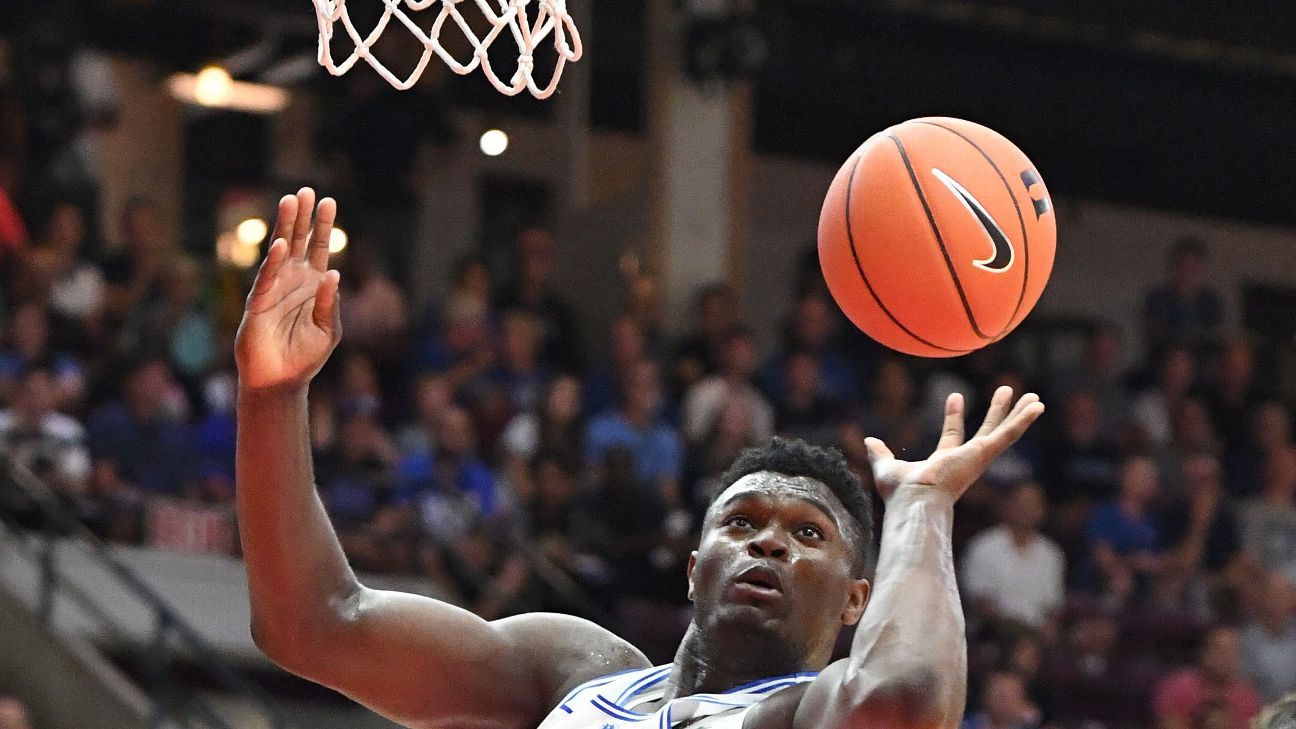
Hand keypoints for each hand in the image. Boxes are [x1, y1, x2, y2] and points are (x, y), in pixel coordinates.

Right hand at [235, 188, 341, 390]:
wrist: (281, 380)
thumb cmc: (305, 356)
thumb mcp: (328, 330)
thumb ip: (329, 304)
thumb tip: (333, 275)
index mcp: (313, 284)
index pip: (320, 249)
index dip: (324, 226)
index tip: (329, 201)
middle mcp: (293, 280)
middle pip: (300, 241)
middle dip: (303, 216)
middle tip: (306, 190)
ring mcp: (275, 289)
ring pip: (281, 251)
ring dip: (286, 227)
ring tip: (291, 201)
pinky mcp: (259, 303)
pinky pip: (268, 278)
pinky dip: (275, 261)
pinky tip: (283, 244)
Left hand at [865, 386, 1043, 501]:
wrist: (914, 500)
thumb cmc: (900, 492)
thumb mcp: (886, 467)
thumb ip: (879, 454)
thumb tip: (868, 442)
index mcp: (944, 463)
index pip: (952, 436)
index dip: (954, 417)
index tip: (956, 396)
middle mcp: (965, 460)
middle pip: (986, 432)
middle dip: (996, 413)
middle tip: (1006, 393)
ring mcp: (977, 457)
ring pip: (1003, 432)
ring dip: (1017, 414)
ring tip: (1034, 398)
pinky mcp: (984, 454)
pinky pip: (1008, 434)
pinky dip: (1023, 420)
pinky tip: (1037, 406)